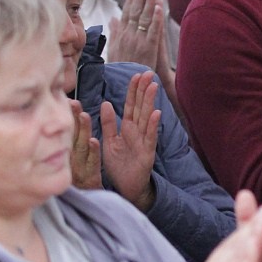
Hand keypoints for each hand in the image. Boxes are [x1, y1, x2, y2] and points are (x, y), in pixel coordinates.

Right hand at [69, 100, 101, 189]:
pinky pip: (92, 162)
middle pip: (72, 135)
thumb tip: (67, 119)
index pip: (68, 130)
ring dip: (83, 130)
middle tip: (73, 102)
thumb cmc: (78, 177)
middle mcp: (72, 158)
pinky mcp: (91, 176)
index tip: (68, 99)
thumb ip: (70, 139)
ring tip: (85, 116)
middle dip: (73, 118)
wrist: (85, 201)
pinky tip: (94, 141)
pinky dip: (93, 152)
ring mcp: (80, 167)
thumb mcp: (71, 158)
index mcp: (68, 151)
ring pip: (81, 146)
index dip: (69, 115)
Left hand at [100, 72, 159, 210]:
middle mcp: (137, 132)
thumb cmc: (119, 166)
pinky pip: (150, 137)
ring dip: (150, 102)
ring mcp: (144, 141)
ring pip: (146, 118)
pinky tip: (156, 113)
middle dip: (144, 90)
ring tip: (153, 87)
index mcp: (127, 128)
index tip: (136, 75)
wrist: (126, 187)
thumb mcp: (109, 142)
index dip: (133, 91)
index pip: (130, 105)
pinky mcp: (147, 153)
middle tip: (148, 73)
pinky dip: (152, 125)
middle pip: (140, 107)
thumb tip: (106, 103)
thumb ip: (108, 124)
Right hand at [106, 0, 162, 68]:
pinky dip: (156, 19)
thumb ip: (115, 33)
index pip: (127, 9)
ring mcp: (138, 41)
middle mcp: (128, 35)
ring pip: (144, 17)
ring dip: (149, 0)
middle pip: (135, 8)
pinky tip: (159, 7)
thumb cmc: (121, 68)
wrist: (125, 86)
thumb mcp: (114, 49)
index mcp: (121, 33)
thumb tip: (113, 19)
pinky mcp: (148, 49)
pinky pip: (152, 31)